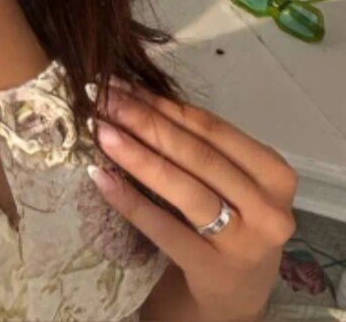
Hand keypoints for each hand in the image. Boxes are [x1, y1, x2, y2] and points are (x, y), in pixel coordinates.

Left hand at [88, 78, 296, 321]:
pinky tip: (100, 177)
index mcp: (275, 174)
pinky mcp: (212, 268)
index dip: (163, 104)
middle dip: (145, 122)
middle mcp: (268, 208)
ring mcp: (243, 242)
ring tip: (101, 132)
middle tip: (104, 100)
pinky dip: (129, 200)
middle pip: (197, 155)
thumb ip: (197, 144)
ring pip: (184, 189)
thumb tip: (134, 96)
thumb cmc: (231, 218)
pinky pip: (163, 227)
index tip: (122, 85)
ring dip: (137, 156)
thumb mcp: (231, 180)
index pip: (211, 129)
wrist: (237, 291)